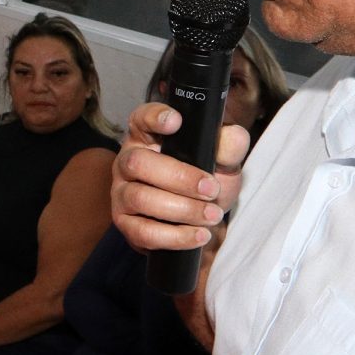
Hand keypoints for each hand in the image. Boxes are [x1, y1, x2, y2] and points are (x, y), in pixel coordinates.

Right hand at [112, 101, 251, 256]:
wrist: (202, 220)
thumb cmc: (205, 182)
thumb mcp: (223, 162)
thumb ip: (230, 146)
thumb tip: (233, 136)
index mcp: (148, 137)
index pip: (142, 118)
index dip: (154, 117)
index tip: (176, 121)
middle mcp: (128, 161)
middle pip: (138, 163)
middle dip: (179, 178)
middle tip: (211, 189)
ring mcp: (122, 193)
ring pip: (140, 198)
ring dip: (182, 209)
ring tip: (211, 215)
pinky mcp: (125, 224)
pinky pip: (143, 232)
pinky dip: (174, 236)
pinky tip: (198, 235)